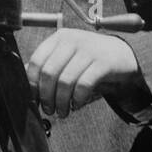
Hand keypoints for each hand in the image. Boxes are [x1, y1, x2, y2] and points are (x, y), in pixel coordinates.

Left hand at [26, 29, 143, 117]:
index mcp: (58, 38)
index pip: (36, 61)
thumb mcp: (68, 57)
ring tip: (62, 112)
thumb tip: (26, 85)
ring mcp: (88, 50)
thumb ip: (49, 66)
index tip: (33, 99)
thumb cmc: (90, 59)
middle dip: (46, 96)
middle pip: (49, 73)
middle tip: (48, 110)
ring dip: (61, 102)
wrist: (125, 53)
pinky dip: (78, 99)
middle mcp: (72, 40)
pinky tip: (77, 105)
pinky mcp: (104, 62)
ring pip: (65, 81)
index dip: (32, 83)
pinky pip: (84, 85)